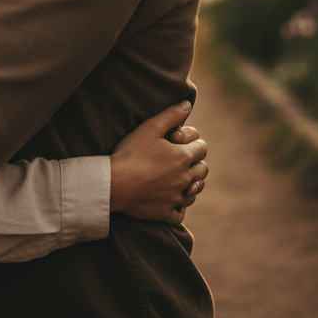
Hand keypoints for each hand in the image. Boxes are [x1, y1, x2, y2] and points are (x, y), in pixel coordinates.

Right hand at [109, 101, 208, 224]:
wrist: (114, 184)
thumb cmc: (131, 153)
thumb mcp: (150, 127)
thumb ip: (171, 114)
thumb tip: (187, 104)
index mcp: (183, 157)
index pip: (201, 147)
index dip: (193, 141)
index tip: (181, 140)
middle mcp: (185, 179)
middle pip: (203, 170)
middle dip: (196, 162)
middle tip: (181, 158)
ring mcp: (176, 198)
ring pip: (194, 192)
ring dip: (191, 184)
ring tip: (178, 177)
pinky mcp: (166, 213)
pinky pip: (180, 213)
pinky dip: (178, 207)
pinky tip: (170, 200)